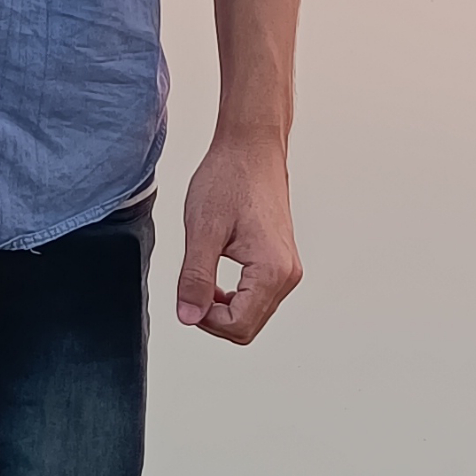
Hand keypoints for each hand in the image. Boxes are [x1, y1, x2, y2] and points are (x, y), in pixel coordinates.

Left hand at [176, 130, 301, 344]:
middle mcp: (288, 274)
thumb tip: (189, 316)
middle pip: (247, 327)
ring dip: (223, 307)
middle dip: (214, 317)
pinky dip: (234, 297)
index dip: (205, 319)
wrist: (251, 149)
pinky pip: (258, 297)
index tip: (188, 295)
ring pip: (253, 314)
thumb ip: (195, 279)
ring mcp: (288, 268)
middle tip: (191, 290)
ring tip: (202, 278)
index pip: (238, 326)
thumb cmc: (230, 178)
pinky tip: (215, 280)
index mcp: (272, 270)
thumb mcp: (203, 231)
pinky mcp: (281, 262)